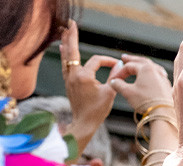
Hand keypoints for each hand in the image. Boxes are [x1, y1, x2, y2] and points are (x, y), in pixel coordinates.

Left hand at [59, 21, 119, 154]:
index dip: (109, 61)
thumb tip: (120, 66)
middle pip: (72, 51)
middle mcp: (73, 75)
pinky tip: (62, 48)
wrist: (83, 123)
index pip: (97, 61)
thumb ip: (115, 77)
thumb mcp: (110, 93)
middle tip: (71, 24)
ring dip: (66, 43)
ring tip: (64, 32)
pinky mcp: (67, 83)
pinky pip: (64, 64)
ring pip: (66, 56)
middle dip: (72, 37)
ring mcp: (68, 78)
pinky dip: (65, 54)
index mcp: (84, 76)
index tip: (118, 66)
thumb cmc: (97, 111)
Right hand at [110, 54, 174, 117]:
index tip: (114, 80)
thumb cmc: (145, 102)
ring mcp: (163, 78)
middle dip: (132, 60)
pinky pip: (158, 75)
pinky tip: (151, 75)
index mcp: (146, 68)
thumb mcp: (127, 92)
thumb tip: (113, 82)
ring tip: (139, 63)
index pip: (129, 67)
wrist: (162, 114)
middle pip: (142, 61)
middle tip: (124, 58)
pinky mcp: (167, 86)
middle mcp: (156, 70)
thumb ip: (118, 84)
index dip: (120, 72)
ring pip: (152, 67)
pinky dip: (151, 72)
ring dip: (143, 64)